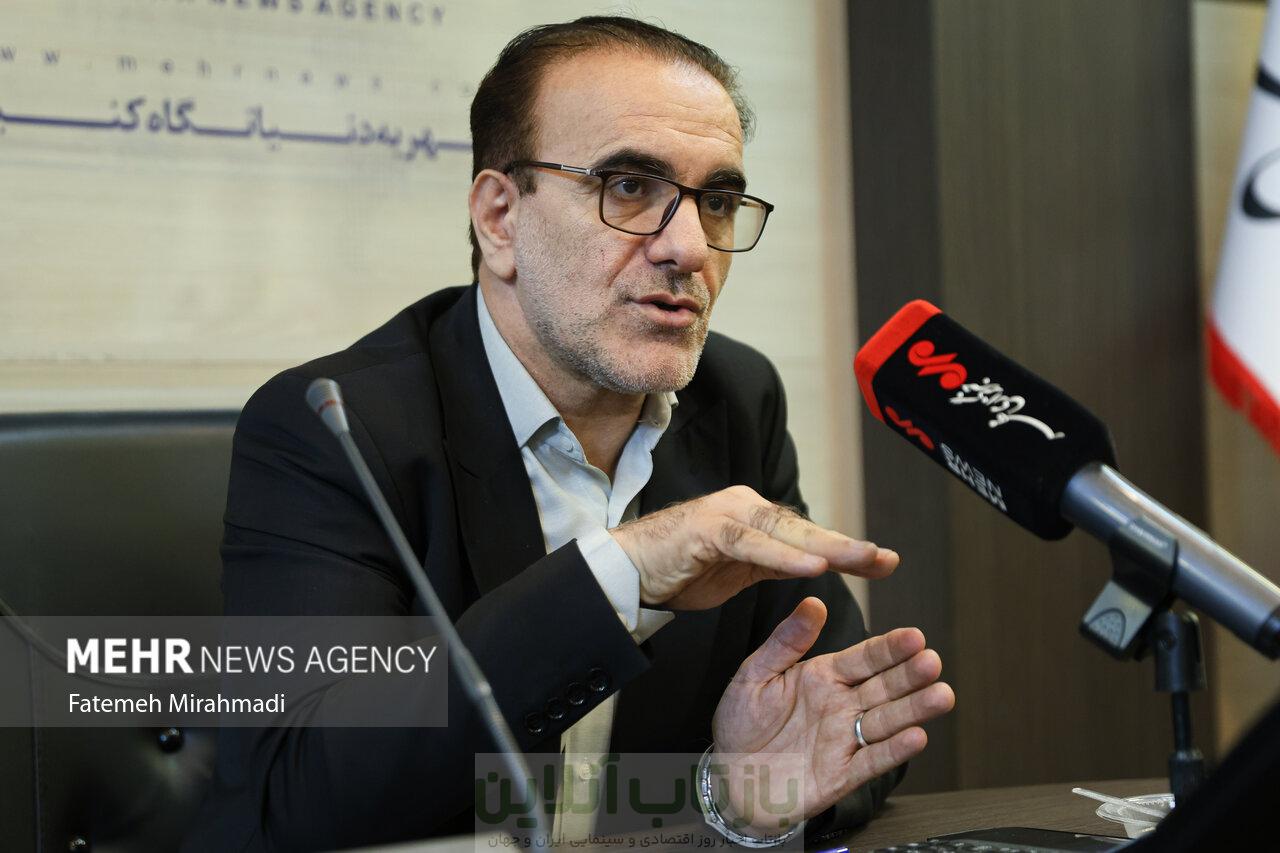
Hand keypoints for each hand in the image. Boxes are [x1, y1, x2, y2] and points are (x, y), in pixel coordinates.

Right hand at [609, 486, 896, 609]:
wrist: (629, 570)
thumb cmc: (682, 570)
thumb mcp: (739, 571)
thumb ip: (777, 563)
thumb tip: (819, 564)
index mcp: (755, 518)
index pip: (809, 535)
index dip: (847, 549)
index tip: (886, 563)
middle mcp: (745, 508)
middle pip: (804, 528)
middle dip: (846, 546)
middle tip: (885, 560)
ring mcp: (726, 515)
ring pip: (782, 530)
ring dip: (824, 545)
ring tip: (860, 559)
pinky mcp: (706, 530)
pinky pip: (750, 542)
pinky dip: (782, 554)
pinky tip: (811, 566)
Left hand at [708, 597, 953, 836]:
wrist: (729, 776)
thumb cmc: (741, 724)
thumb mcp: (754, 675)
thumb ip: (785, 642)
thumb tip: (812, 602)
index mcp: (824, 676)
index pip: (865, 658)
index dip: (890, 648)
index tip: (915, 636)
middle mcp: (842, 705)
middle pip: (885, 687)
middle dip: (910, 675)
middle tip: (933, 661)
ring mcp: (845, 739)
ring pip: (888, 721)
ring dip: (915, 709)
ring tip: (941, 695)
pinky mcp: (842, 773)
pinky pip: (872, 760)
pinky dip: (894, 750)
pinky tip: (916, 737)